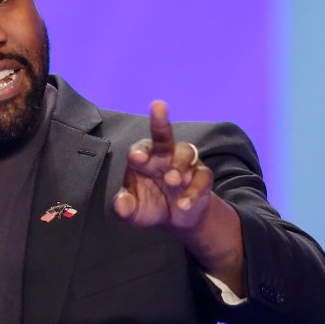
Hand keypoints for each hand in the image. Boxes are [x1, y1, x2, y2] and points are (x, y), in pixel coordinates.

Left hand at [113, 100, 212, 229]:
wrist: (178, 217)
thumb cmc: (150, 205)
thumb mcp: (134, 211)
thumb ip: (125, 208)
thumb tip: (121, 205)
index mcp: (145, 158)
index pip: (140, 148)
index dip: (139, 151)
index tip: (137, 158)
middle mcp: (165, 155)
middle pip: (164, 135)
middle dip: (160, 120)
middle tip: (158, 106)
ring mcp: (186, 163)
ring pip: (186, 152)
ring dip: (179, 164)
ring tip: (172, 180)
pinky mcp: (202, 176)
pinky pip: (202, 177)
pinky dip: (194, 190)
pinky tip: (183, 204)